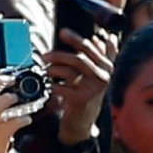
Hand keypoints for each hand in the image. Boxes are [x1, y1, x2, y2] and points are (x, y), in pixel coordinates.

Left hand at [45, 28, 115, 144]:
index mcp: (107, 66)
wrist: (84, 120)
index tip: (63, 32)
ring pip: (70, 72)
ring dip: (54, 69)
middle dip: (59, 55)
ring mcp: (93, 88)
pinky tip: (49, 86)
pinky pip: (62, 87)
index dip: (75, 39)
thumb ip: (106, 55)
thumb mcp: (101, 74)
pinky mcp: (82, 99)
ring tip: (46, 71)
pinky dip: (53, 85)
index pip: (90, 48)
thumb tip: (107, 37)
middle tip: (45, 56)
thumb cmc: (89, 94)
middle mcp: (103, 76)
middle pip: (79, 59)